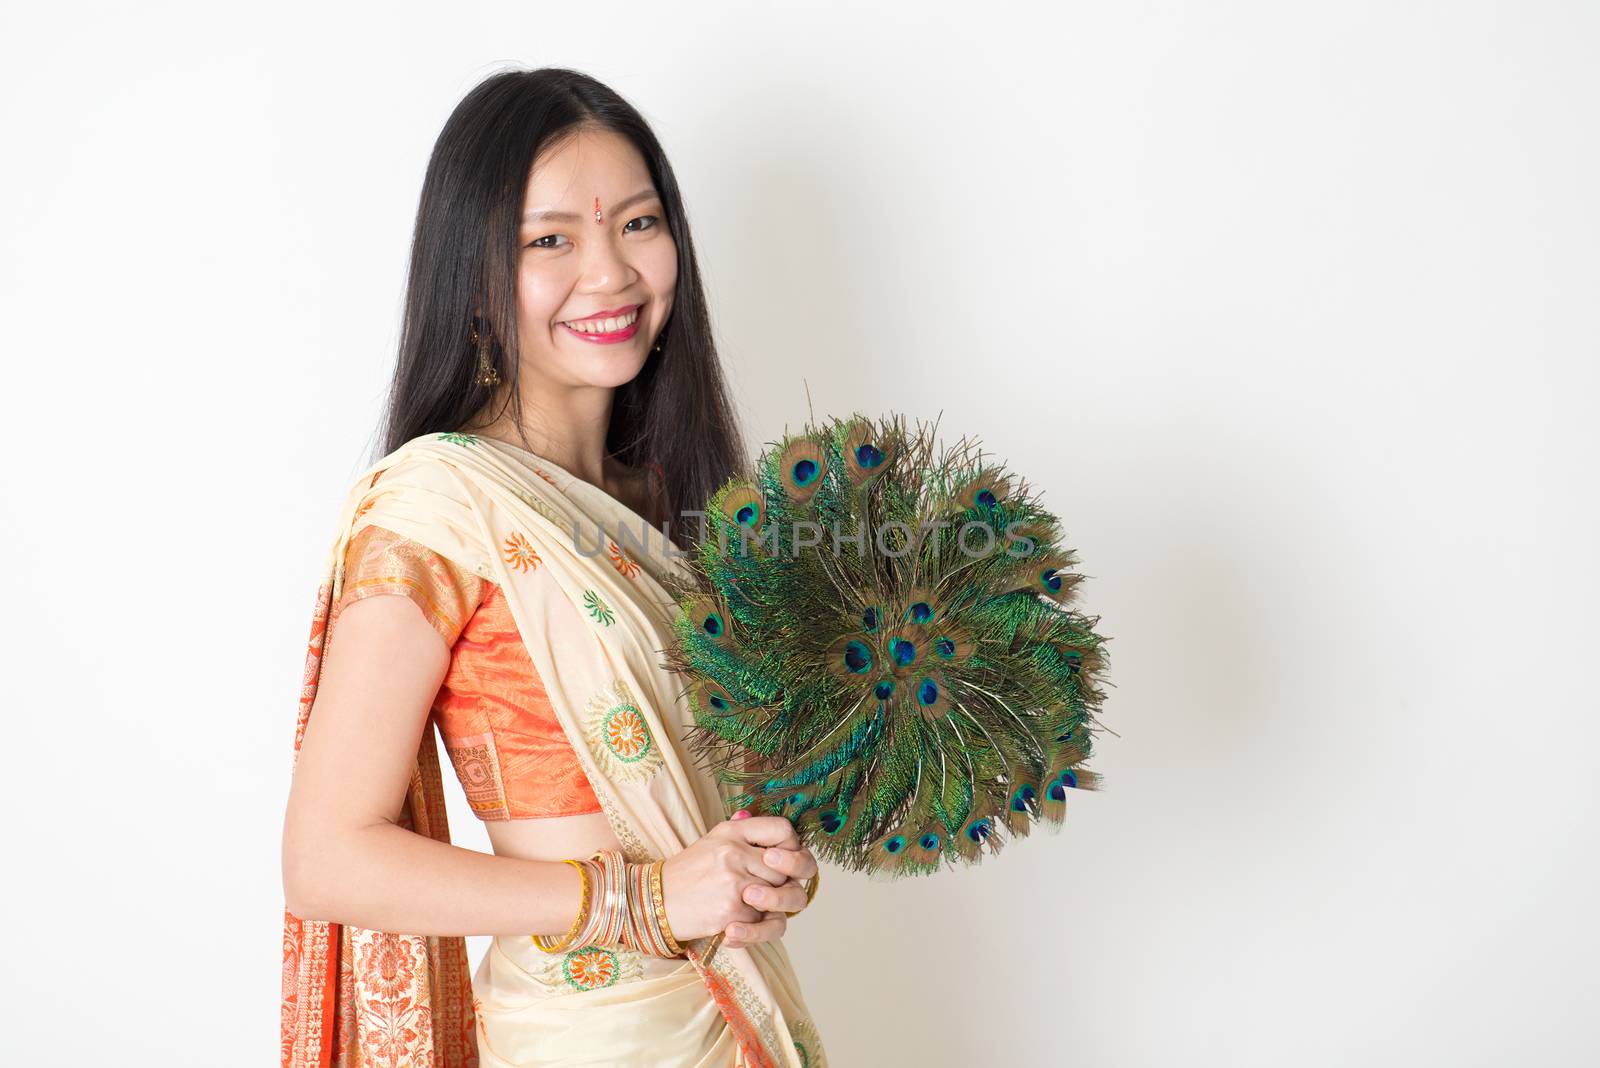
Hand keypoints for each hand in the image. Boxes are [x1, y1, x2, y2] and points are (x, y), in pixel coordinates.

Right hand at [659, 811, 815, 947]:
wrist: (650, 902)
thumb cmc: (686, 875)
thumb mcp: (713, 843)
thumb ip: (746, 836)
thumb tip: (785, 839)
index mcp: (733, 831)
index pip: (783, 830)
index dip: (792, 848)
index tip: (781, 861)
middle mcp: (735, 852)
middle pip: (787, 870)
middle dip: (781, 886)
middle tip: (763, 894)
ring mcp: (734, 881)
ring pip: (779, 898)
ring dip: (769, 909)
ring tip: (750, 910)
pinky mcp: (730, 911)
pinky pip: (761, 922)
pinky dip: (751, 929)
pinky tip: (731, 925)